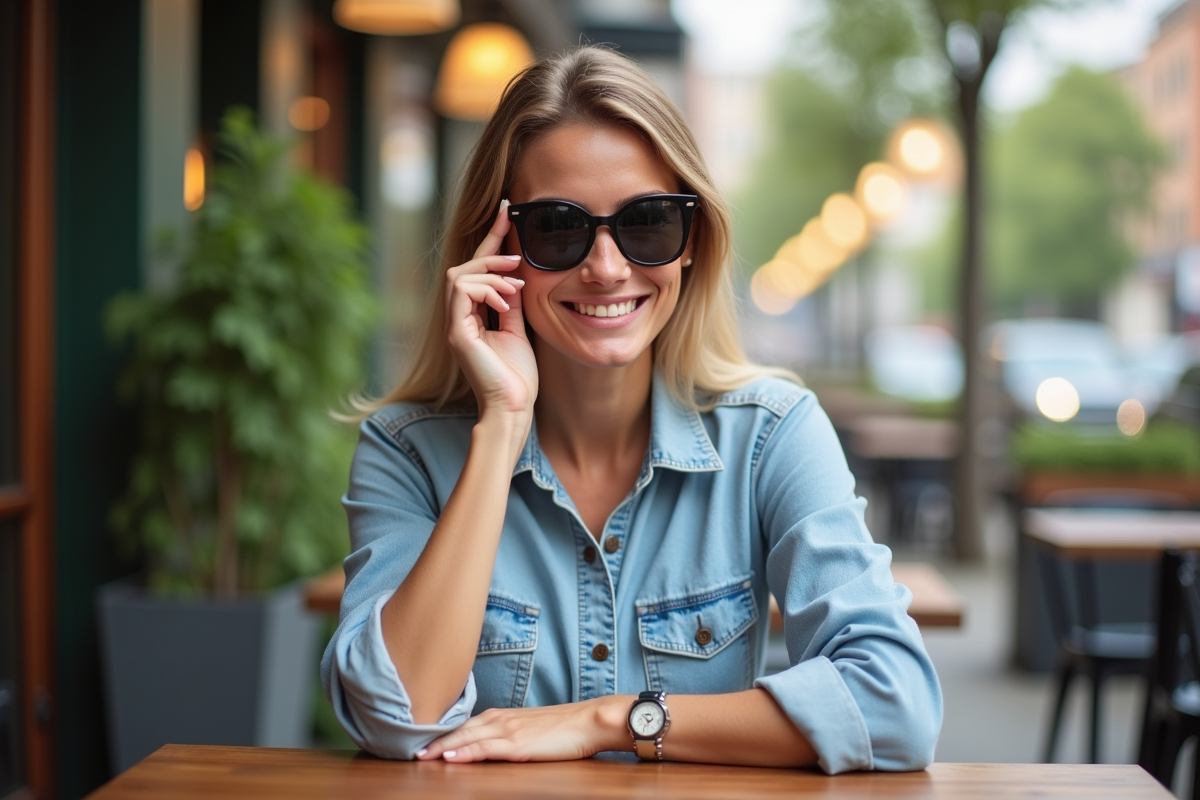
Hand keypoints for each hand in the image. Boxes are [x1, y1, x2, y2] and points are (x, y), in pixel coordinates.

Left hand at [416, 698, 627, 762]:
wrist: (590, 720)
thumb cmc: (566, 727)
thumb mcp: (531, 729)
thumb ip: (509, 735)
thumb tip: (492, 746)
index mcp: (503, 716)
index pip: (465, 725)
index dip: (444, 734)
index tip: (423, 742)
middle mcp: (501, 719)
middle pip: (460, 729)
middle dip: (435, 740)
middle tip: (410, 750)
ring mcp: (508, 730)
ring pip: (467, 737)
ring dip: (442, 746)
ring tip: (421, 755)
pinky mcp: (518, 744)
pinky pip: (485, 748)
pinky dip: (465, 751)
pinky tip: (450, 756)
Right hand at [444, 200, 537, 420]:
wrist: (513, 407)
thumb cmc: (518, 377)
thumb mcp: (518, 329)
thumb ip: (512, 302)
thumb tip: (514, 276)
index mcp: (472, 316)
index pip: (478, 270)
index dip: (492, 239)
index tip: (507, 211)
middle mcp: (458, 318)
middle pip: (465, 268)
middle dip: (491, 252)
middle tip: (518, 257)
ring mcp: (455, 325)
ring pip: (460, 275)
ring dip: (491, 274)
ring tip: (515, 287)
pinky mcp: (457, 334)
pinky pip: (461, 292)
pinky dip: (486, 290)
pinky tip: (506, 301)